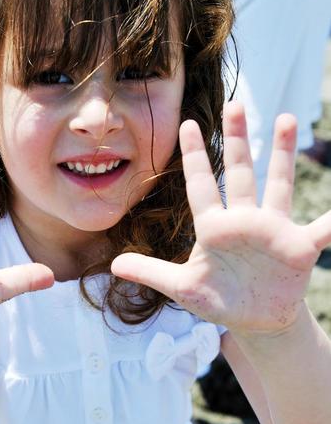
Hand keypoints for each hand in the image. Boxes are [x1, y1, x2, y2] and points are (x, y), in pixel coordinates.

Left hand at [110, 103, 330, 335]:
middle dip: (237, 139)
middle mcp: (244, 220)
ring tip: (286, 117)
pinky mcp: (298, 248)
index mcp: (214, 228)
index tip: (188, 124)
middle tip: (234, 102)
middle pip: (239, 173)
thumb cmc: (219, 299)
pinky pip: (322, 229)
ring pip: (277, 185)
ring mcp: (273, 230)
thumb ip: (151, 273)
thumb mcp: (182, 288)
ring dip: (282, 154)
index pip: (201, 186)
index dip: (195, 156)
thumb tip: (114, 264)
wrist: (255, 321)